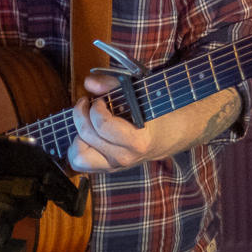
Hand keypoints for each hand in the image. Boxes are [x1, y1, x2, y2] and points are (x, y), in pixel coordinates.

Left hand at [67, 73, 240, 172]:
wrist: (173, 134)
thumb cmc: (158, 112)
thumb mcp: (141, 93)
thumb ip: (113, 86)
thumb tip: (89, 83)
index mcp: (137, 141)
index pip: (102, 126)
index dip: (95, 108)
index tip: (100, 99)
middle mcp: (124, 157)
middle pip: (86, 137)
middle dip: (82, 116)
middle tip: (88, 104)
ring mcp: (115, 166)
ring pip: (78, 157)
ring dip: (78, 136)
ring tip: (87, 121)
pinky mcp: (107, 168)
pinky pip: (81, 162)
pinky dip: (79, 147)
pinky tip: (89, 132)